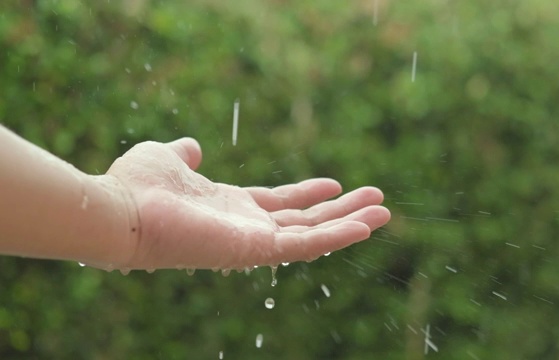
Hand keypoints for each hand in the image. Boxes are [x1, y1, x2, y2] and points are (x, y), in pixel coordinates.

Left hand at [105, 138, 389, 270]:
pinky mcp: (256, 249)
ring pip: (313, 235)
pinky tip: (365, 226)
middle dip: (342, 211)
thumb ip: (184, 154)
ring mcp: (253, 241)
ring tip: (384, 212)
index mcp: (230, 207)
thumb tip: (193, 147)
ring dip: (350, 224)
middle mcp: (246, 228)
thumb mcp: (167, 158)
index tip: (335, 184)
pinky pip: (305, 245)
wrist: (119, 210)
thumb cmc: (136, 186)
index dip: (308, 193)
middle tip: (377, 200)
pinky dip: (337, 237)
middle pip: (305, 220)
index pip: (279, 203)